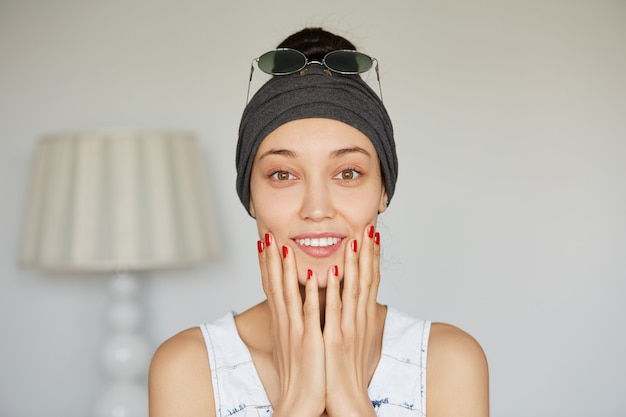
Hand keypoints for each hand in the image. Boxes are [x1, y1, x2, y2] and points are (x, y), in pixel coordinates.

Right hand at [257, 233, 325, 416]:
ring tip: (284, 244)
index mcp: (283, 324)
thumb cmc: (301, 376)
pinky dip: (311, 293)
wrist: (299, 404)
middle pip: (274, 284)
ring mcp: (296, 331)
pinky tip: (312, 275)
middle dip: (270, 258)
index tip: (264, 243)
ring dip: (286, 268)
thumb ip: (294, 324)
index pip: (272, 287)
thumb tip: (294, 310)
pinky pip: (310, 312)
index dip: (267, 263)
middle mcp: (285, 324)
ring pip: (288, 293)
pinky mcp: (309, 341)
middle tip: (267, 234)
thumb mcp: (294, 345)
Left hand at [323, 225, 380, 416]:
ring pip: (354, 288)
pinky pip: (335, 309)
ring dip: (355, 263)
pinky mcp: (336, 339)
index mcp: (361, 319)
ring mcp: (348, 328)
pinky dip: (335, 289)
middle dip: (368, 252)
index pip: (370, 281)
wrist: (347, 400)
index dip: (372, 257)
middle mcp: (358, 320)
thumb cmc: (344, 371)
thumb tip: (345, 303)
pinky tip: (334, 272)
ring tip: (355, 238)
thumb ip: (348, 318)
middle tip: (368, 227)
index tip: (372, 235)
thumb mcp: (350, 340)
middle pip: (367, 279)